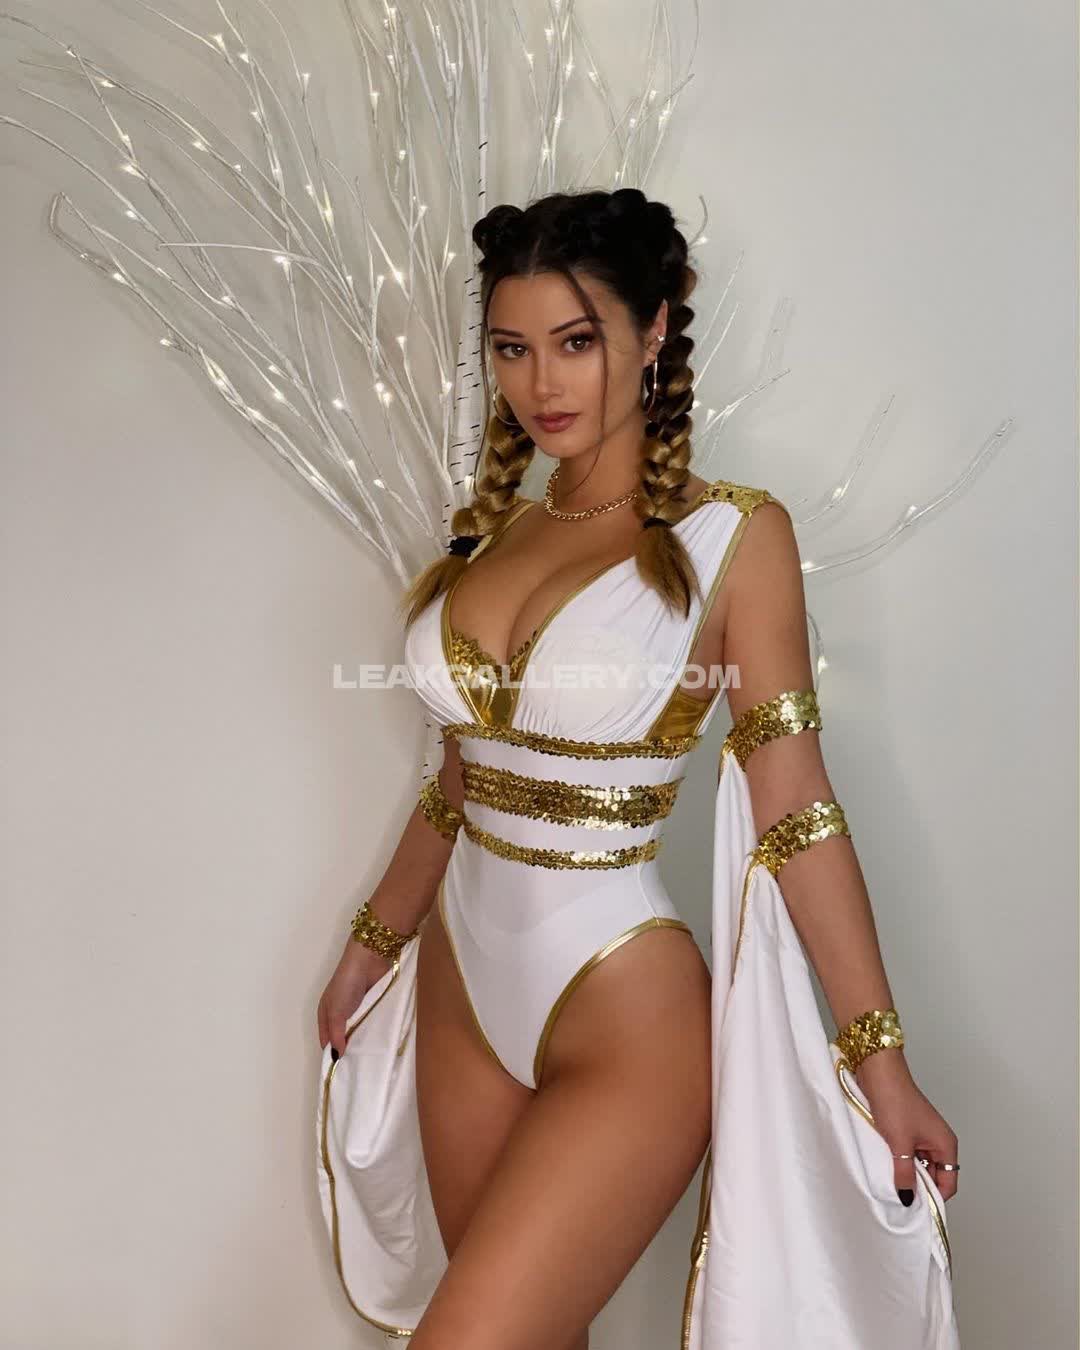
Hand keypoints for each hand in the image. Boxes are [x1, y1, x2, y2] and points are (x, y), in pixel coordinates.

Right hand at [317, 935, 393, 1059]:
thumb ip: (336, 1035)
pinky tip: (380, 1044)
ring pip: (359, 1032)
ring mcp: (358, 1010)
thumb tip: (336, 1056)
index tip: (339, 1073)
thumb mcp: (336, 1012)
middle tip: (357, 1070)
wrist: (369, 960)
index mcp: (326, 1013)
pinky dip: (374, 1033)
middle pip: (343, 1037)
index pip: (326, 1040)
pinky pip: (372, 1024)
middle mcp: (341, 1013)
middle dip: (348, 1050)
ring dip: (363, 1042)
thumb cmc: (346, 985)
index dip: (331, 1053)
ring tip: (370, 1061)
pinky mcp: (373, 1005)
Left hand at [854, 1051, 959, 1203]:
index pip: (948, 1184)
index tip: (916, 1209)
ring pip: (919, 1166)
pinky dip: (898, 1162)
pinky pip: (907, 1154)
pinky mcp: (906, 1130)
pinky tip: (885, 1167)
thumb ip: (905, 1174)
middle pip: (934, 1177)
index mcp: (946, 1145)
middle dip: (919, 1188)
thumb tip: (908, 1198)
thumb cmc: (894, 1101)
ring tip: (891, 1183)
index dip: (934, 1198)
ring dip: (906, 1174)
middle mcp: (937, 1142)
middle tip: (900, 1198)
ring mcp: (921, 1135)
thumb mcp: (900, 1144)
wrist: (878, 1071)